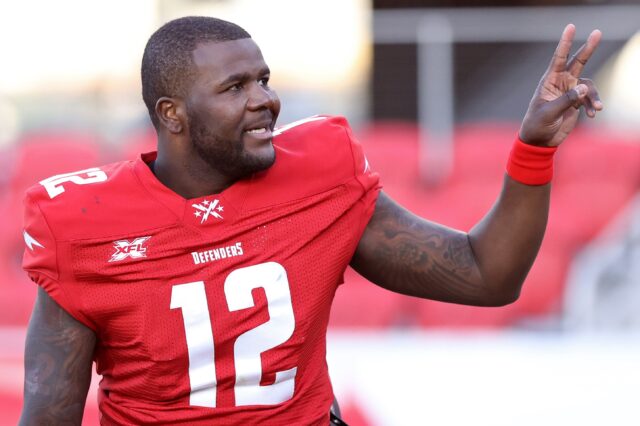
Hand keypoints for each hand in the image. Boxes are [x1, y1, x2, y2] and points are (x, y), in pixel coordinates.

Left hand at [519, 24, 602, 146]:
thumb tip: (584, 87)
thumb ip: (566, 100)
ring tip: (598, 108)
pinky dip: (594, 105)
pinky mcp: (576, 102)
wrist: (540, 141)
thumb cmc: (537, 125)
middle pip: (577, 62)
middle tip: (597, 32)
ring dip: (594, 96)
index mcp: (549, 82)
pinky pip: (590, 98)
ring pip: (588, 85)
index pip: (558, 59)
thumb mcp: (549, 113)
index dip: (565, 43)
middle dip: (588, 48)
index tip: (571, 27)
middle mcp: (560, 83)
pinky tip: (594, 114)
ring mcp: (570, 92)